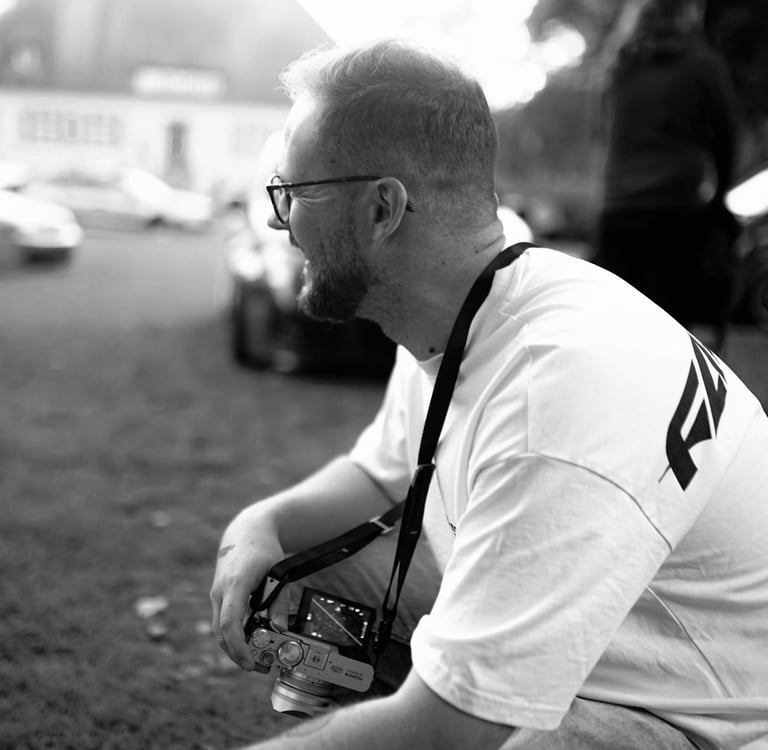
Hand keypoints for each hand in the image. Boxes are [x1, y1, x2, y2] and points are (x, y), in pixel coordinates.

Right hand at [210, 508, 284, 669]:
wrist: (246, 531)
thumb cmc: (264, 550)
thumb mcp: (277, 571)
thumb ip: (279, 600)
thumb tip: (279, 629)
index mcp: (235, 583)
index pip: (230, 622)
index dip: (237, 646)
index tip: (249, 662)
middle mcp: (220, 591)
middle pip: (221, 633)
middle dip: (236, 654)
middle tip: (258, 668)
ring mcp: (217, 595)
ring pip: (220, 630)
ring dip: (235, 647)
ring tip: (257, 660)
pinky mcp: (219, 597)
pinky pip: (223, 622)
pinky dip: (234, 636)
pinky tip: (250, 643)